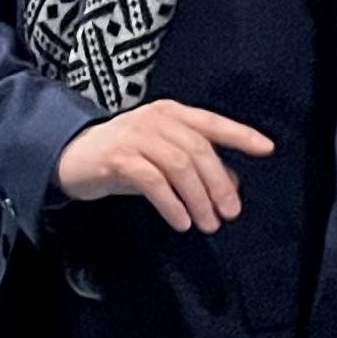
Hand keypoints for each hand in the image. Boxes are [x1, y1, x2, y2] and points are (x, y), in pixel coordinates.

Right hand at [56, 102, 275, 232]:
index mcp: (171, 113)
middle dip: (218, 184)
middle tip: (230, 212)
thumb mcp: (163, 159)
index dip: (241, 135)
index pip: (212, 123)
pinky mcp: (117, 157)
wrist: (69, 157)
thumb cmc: (122, 158)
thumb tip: (231, 184)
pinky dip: (171, 203)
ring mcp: (135, 136)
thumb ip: (196, 167)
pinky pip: (152, 180)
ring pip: (179, 165)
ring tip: (207, 224)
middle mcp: (155, 119)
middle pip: (198, 149)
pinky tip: (181, 222)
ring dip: (198, 198)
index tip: (267, 149)